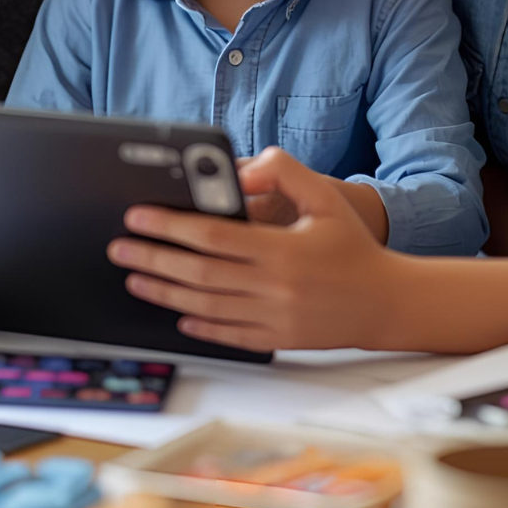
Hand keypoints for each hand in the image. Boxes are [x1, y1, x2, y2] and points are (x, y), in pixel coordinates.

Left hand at [107, 147, 407, 351]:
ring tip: (135, 277)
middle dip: (153, 259)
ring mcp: (274, 317)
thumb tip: (245, 168)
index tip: (138, 217)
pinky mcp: (278, 339)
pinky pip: (229, 334)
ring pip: (206, 306)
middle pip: (199, 273)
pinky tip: (177, 313)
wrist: (387, 302)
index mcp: (282, 250)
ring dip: (165, 292)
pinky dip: (199, 326)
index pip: (213, 237)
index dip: (170, 226)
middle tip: (119, 248)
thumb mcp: (327, 198)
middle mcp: (274, 287)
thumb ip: (286, 172)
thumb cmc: (354, 246)